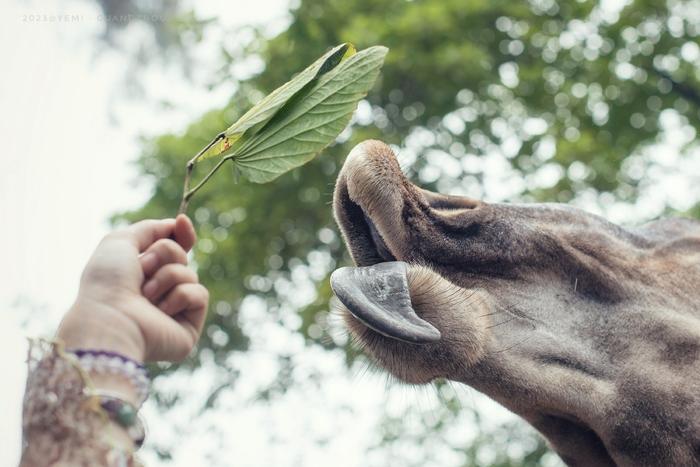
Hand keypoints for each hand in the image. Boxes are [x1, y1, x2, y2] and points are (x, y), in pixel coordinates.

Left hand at [57, 215, 208, 362]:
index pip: (171, 250)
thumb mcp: (120, 241)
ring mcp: (173, 311)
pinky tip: (161, 311)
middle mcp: (156, 293)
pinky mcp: (188, 327)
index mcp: (139, 276)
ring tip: (145, 295)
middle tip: (142, 269)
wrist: (111, 318)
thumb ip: (149, 228)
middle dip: (164, 254)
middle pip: (180, 257)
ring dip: (167, 277)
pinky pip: (199, 294)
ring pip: (189, 274)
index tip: (182, 222)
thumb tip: (176, 225)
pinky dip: (180, 295)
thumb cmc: (108, 282)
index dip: (180, 235)